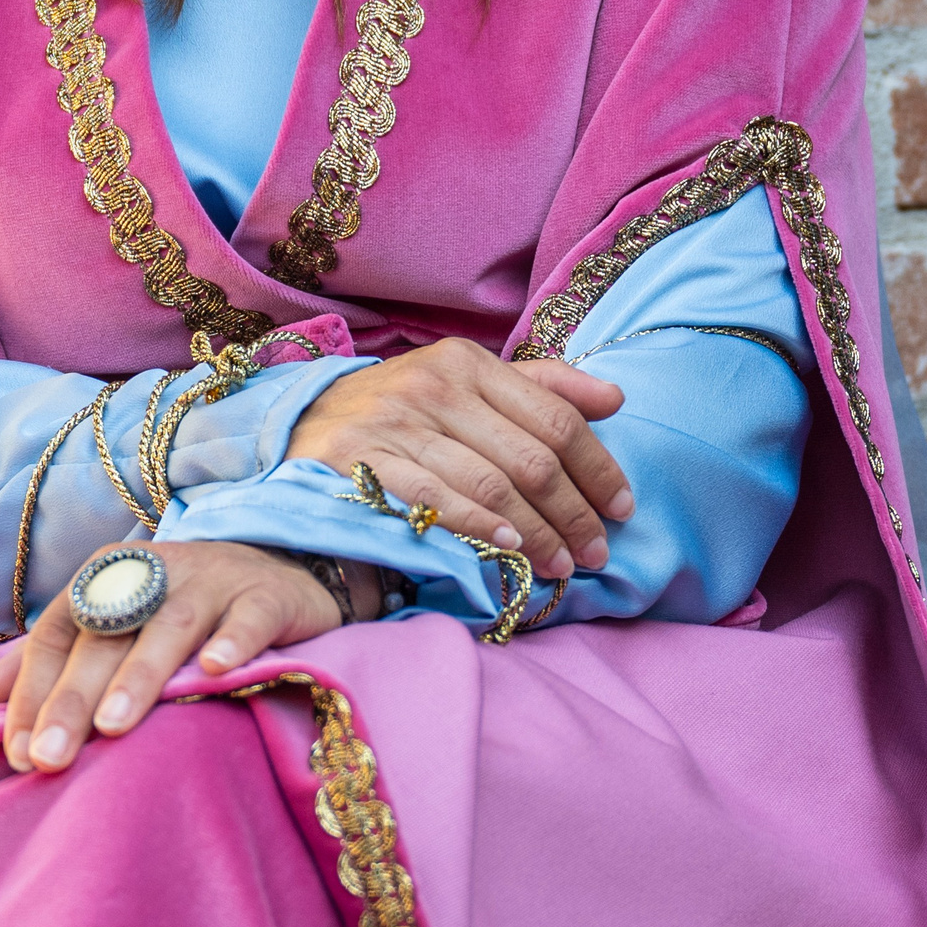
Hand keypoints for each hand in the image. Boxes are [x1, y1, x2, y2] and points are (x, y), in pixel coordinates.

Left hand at [0, 541, 378, 773]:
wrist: (275, 564)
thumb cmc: (177, 604)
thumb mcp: (112, 621)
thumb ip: (50, 658)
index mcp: (105, 579)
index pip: (57, 636)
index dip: (33, 690)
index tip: (15, 752)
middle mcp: (152, 575)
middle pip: (105, 638)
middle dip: (73, 699)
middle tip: (47, 758)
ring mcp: (211, 582)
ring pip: (169, 627)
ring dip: (141, 674)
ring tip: (114, 726)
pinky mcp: (265, 597)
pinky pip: (248, 619)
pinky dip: (234, 642)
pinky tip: (218, 673)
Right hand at [286, 340, 630, 581]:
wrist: (304, 420)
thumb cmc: (402, 408)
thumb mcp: (466, 382)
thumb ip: (539, 387)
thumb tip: (615, 399)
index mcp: (466, 362)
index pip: (556, 418)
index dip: (599, 469)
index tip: (622, 510)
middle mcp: (433, 385)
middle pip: (531, 459)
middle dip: (574, 514)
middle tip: (595, 553)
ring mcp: (395, 421)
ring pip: (491, 485)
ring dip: (535, 533)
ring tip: (560, 565)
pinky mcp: (360, 457)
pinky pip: (434, 499)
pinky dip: (478, 526)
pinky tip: (506, 550)